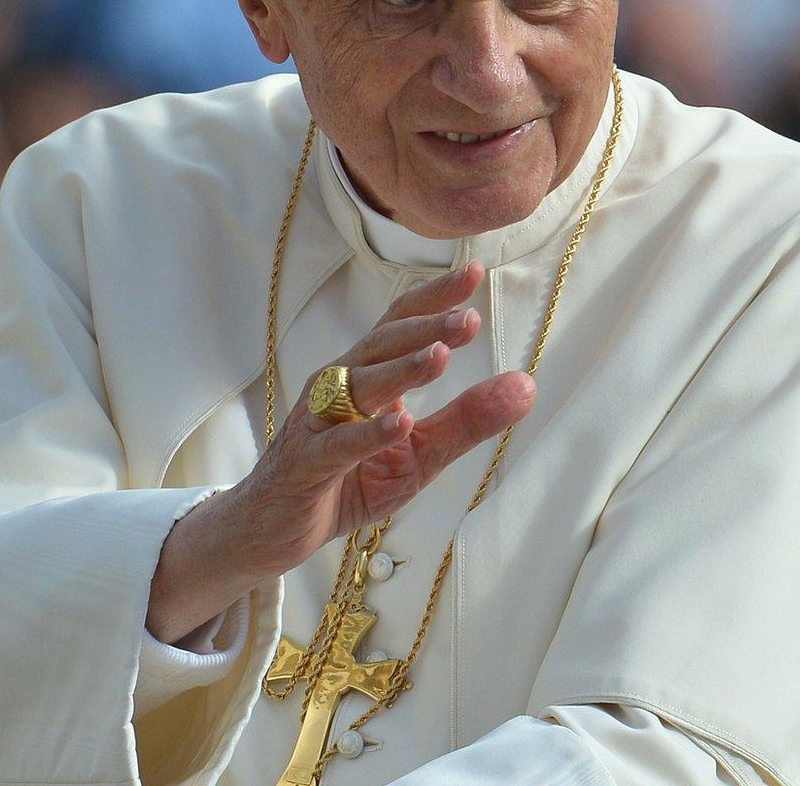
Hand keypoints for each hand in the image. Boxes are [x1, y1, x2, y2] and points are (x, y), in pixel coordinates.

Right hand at [145, 262, 534, 642]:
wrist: (273, 528)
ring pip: (359, 387)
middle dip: (425, 328)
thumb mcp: (420, 454)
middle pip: (381, 345)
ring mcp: (318, 424)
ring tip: (440, 356)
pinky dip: (368, 433)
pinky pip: (338, 445)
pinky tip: (399, 423)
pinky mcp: (307, 466)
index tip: (475, 272)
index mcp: (368, 377)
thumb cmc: (348, 480)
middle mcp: (339, 388)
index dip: (434, 297)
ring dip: (400, 370)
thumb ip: (468, 420)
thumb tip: (526, 385)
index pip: (401, 324)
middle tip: (468, 318)